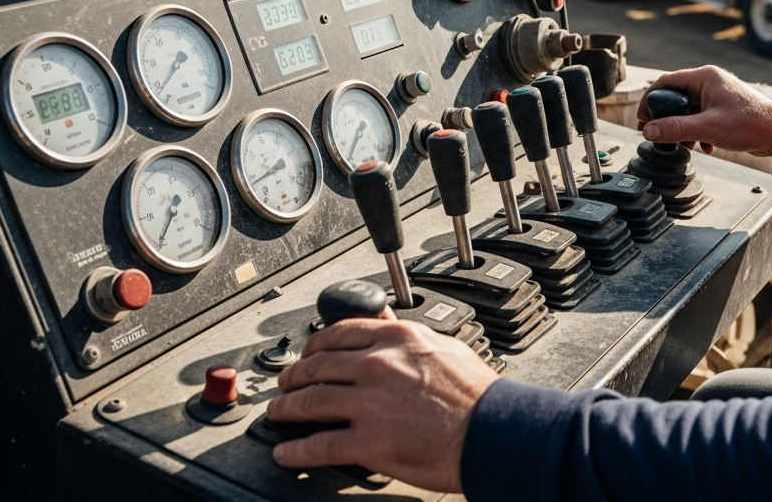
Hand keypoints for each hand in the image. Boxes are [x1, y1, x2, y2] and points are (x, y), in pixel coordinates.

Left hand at [266, 316, 499, 491]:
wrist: (494, 432)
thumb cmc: (477, 394)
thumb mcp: (443, 346)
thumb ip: (406, 333)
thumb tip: (383, 318)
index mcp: (397, 338)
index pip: (339, 333)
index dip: (313, 345)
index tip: (306, 354)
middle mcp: (379, 365)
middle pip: (317, 366)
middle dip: (293, 376)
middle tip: (284, 384)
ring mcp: (371, 404)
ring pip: (310, 401)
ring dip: (286, 409)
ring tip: (277, 414)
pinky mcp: (370, 441)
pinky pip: (320, 445)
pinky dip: (296, 451)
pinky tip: (287, 453)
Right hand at [637, 66, 771, 157]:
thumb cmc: (751, 125)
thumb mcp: (708, 128)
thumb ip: (677, 129)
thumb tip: (649, 131)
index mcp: (705, 77)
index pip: (666, 82)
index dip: (650, 100)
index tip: (641, 119)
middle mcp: (710, 82)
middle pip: (676, 97)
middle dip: (667, 118)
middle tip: (657, 135)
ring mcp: (717, 95)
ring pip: (688, 110)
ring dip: (683, 129)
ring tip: (684, 145)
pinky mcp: (723, 109)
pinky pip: (700, 117)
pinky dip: (697, 132)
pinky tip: (704, 147)